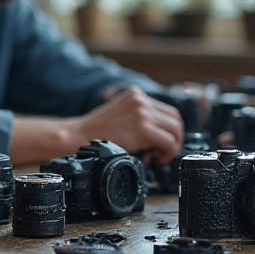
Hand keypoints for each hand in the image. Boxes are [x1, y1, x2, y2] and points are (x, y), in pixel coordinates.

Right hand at [68, 87, 183, 164]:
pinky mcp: (143, 127)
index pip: (167, 111)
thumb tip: (164, 136)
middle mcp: (141, 100)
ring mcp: (143, 112)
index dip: (167, 131)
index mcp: (136, 94)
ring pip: (176, 130)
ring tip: (155, 157)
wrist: (78, 137)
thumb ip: (140, 119)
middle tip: (158, 153)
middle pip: (176, 119)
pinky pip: (169, 142)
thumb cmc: (97, 134)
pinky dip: (166, 154)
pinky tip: (152, 159)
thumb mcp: (120, 116)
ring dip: (171, 147)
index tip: (156, 145)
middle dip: (173, 139)